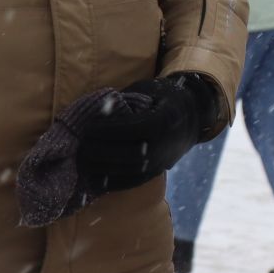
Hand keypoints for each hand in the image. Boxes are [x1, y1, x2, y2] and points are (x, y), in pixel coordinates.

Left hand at [74, 73, 213, 193]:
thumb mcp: (148, 90)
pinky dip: (112, 182)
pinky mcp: (157, 172)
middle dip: (101, 151)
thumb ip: (125, 99)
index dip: (108, 130)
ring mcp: (162, 161)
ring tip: (82, 161)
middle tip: (81, 145)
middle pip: (129, 153)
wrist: (192, 116)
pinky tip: (93, 177)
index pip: (133, 128)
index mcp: (165, 120)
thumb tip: (94, 109)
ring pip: (129, 170)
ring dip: (103, 168)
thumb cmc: (164, 98)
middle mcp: (165, 144)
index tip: (89, 127)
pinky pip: (133, 182)